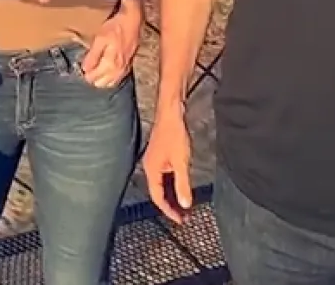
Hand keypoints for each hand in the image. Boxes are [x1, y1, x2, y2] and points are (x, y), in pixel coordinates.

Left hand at [80, 9, 140, 88]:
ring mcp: (125, 69)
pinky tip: (106, 70)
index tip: (81, 66)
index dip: (85, 74)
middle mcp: (118, 70)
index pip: (94, 78)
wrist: (132, 22)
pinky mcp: (129, 65)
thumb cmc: (115, 28)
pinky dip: (110, 77)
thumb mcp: (100, 39)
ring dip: (102, 79)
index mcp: (110, 64)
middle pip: (101, 84)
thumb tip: (84, 69)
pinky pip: (118, 78)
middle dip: (93, 78)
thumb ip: (92, 56)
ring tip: (95, 69)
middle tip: (88, 67)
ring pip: (110, 83)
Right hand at [142, 107, 192, 223]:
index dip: (169, 210)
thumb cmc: (174, 136)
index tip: (180, 220)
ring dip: (172, 194)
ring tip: (184, 204)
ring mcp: (153, 160)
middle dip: (171, 205)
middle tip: (184, 216)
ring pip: (161, 183)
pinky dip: (172, 183)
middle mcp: (149, 166)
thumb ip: (183, 185)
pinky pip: (164, 175)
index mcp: (151, 170)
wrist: (171, 113)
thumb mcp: (181, 163)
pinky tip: (180, 185)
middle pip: (158, 192)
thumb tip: (185, 205)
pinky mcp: (159, 154)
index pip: (157, 197)